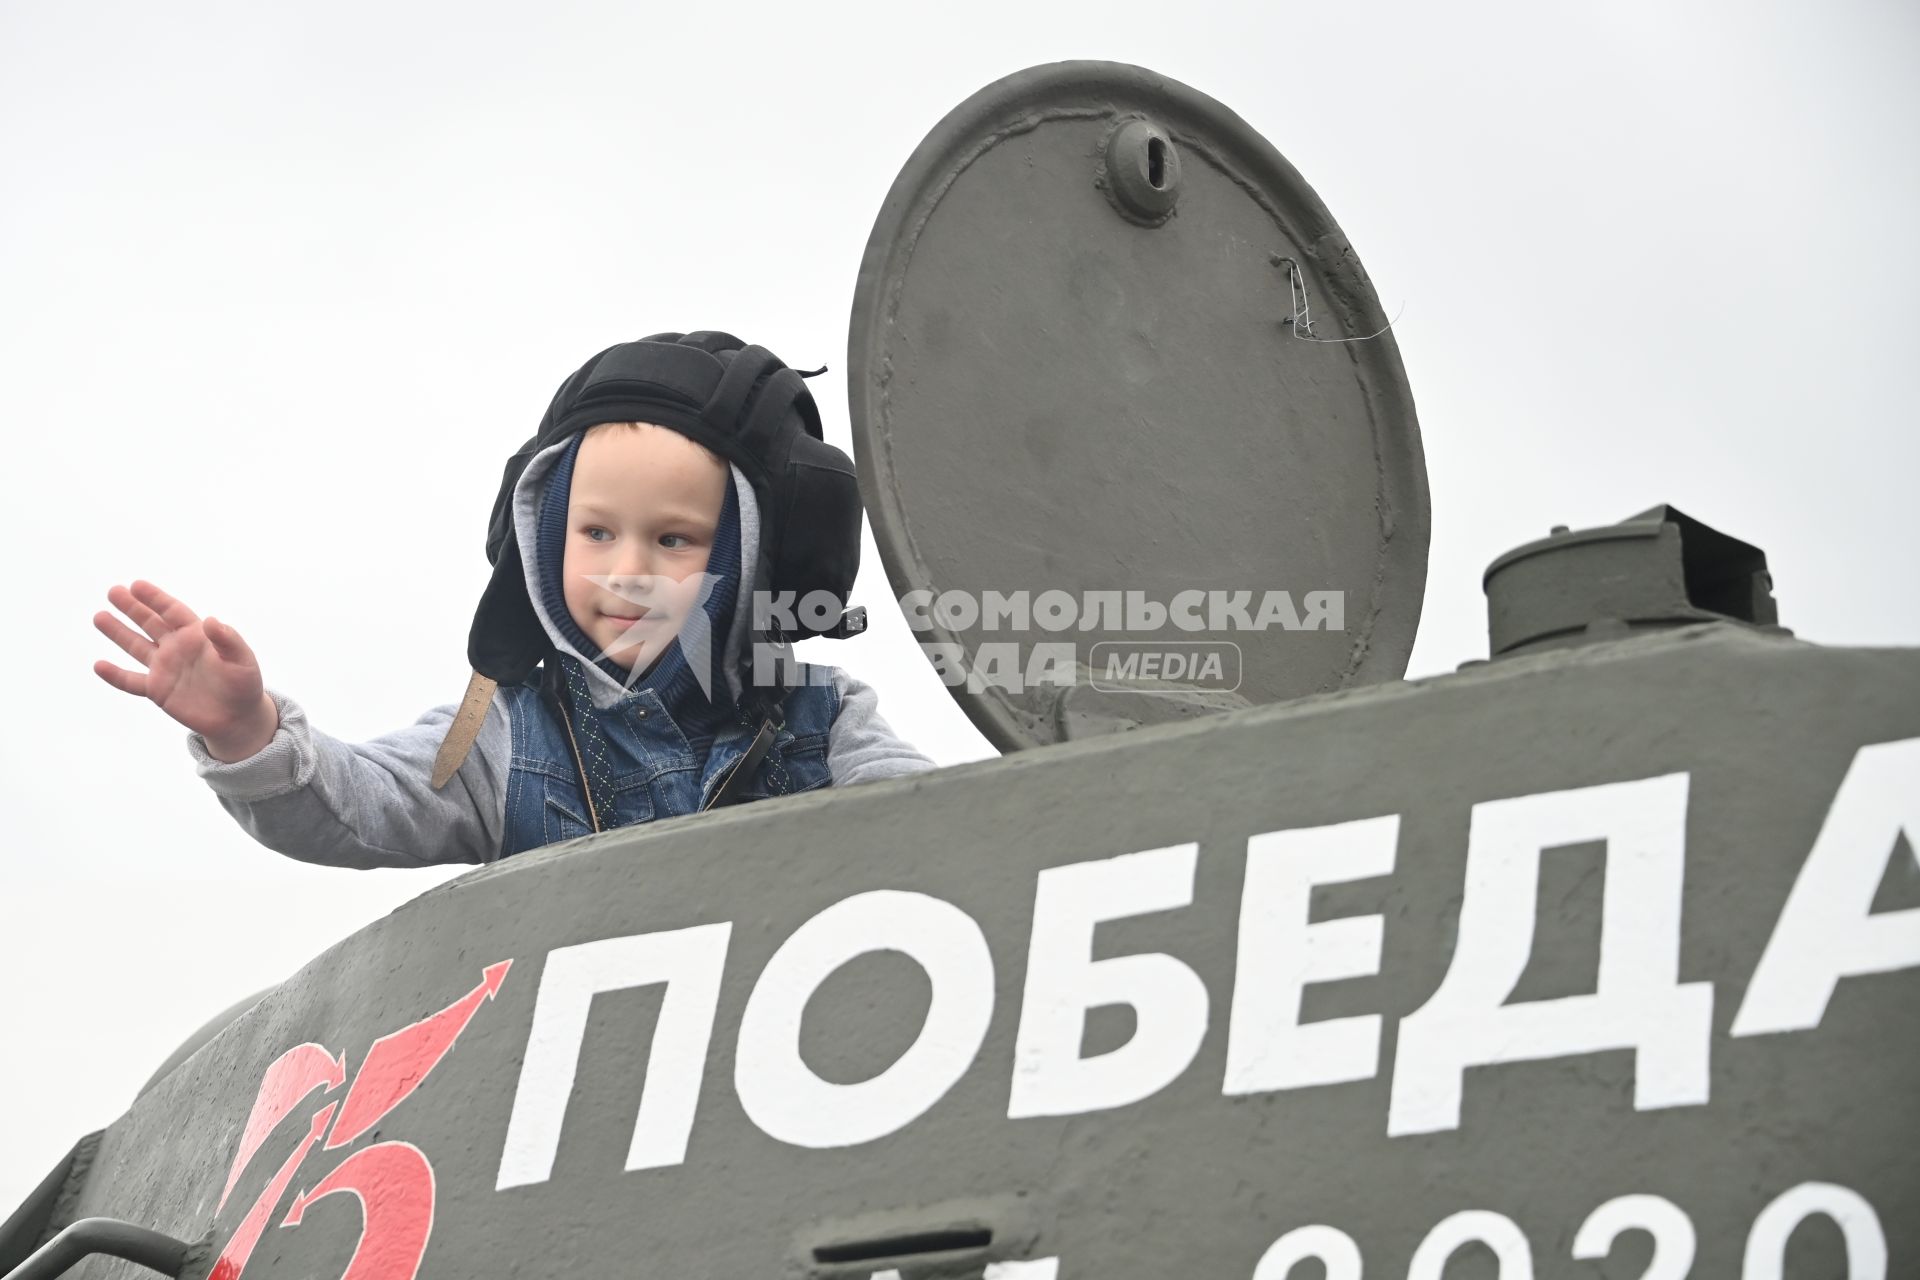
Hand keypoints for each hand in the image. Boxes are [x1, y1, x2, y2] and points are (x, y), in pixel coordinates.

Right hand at [94, 580, 278, 761]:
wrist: (238, 717)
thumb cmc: (244, 684)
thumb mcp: (242, 659)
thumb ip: (228, 640)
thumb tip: (211, 621)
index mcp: (197, 635)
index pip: (172, 611)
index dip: (155, 598)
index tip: (136, 585)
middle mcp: (177, 648)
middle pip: (150, 623)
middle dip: (132, 607)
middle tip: (114, 591)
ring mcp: (165, 668)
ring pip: (136, 647)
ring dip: (118, 632)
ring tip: (99, 616)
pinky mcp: (158, 691)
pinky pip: (131, 681)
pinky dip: (115, 675)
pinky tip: (98, 665)